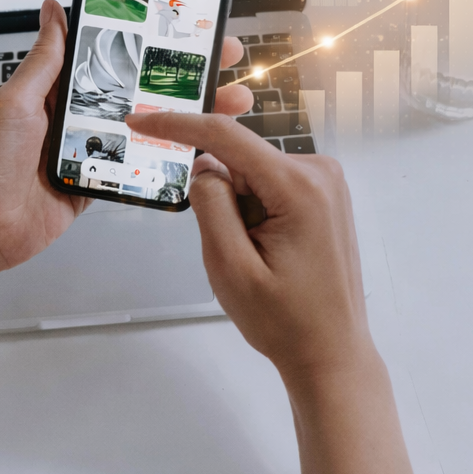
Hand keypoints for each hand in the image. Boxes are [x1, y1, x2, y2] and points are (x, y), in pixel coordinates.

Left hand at [0, 0, 254, 290]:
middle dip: (183, 75)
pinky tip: (199, 146)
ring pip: (147, 126)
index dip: (147, 41)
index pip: (111, 54)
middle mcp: (76, 115)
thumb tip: (53, 10)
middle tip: (223, 59)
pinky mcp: (97, 182)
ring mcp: (90, 149)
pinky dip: (167, 158)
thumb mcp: (15, 102)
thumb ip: (44, 61)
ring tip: (227, 103)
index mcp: (56, 89)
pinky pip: (137, 166)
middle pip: (139, 89)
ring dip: (186, 115)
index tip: (183, 26)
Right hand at [122, 110, 374, 378]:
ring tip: (260, 259)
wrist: (331, 353)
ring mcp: (326, 183)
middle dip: (223, 197)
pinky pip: (271, 186)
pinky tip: (270, 251)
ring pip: (254, 175)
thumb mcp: (231, 268)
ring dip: (241, 209)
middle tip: (236, 251)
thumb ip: (211, 207)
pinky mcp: (324, 195)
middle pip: (241, 160)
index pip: (227, 137)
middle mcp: (320, 173)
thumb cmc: (286, 321)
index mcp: (299, 187)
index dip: (179, 125)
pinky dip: (256, 212)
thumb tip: (204, 165)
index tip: (141, 121)